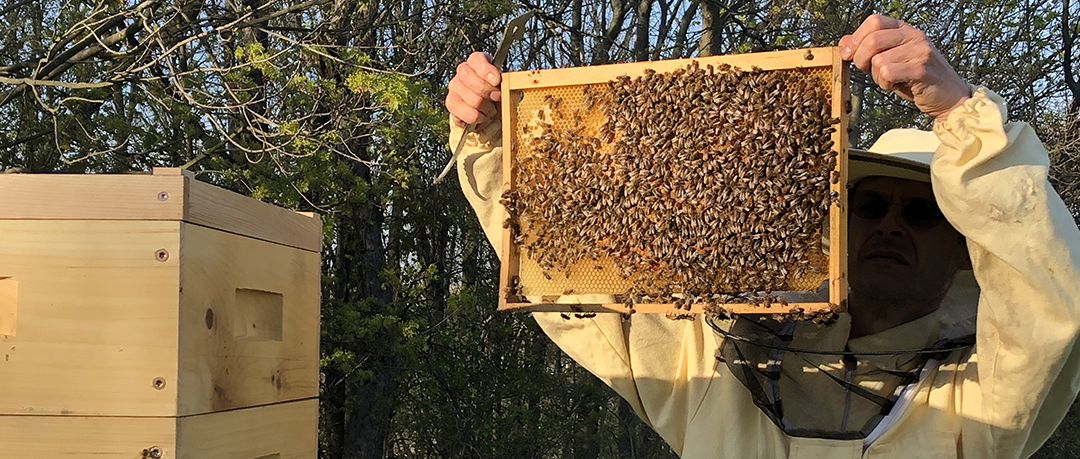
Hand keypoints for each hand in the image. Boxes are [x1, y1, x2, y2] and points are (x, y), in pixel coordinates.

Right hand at [446, 51, 501, 128]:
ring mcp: (454, 88)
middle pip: (469, 79)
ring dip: (487, 108)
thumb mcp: (501, 83)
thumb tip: (498, 89)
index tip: (496, 80)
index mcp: (475, 62)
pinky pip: (469, 115)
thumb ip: (502, 83)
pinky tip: (483, 116)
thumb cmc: (494, 92)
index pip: (476, 59)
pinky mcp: (451, 104)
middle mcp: (461, 72)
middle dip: (487, 91)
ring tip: (491, 109)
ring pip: (473, 100)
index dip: (485, 70)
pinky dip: (480, 118)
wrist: (484, 109)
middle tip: (497, 97)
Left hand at [839, 14, 970, 121]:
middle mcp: (914, 36)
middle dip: (860, 59)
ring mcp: (920, 51)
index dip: (856, 38)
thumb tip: (844, 42)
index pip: (874, 21)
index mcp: (905, 29)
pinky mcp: (921, 69)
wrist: (949, 96)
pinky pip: (887, 73)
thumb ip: (869, 49)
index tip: (848, 54)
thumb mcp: (890, 59)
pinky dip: (884, 83)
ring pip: (878, 60)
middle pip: (872, 40)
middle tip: (867, 70)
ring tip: (890, 79)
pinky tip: (895, 85)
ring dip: (876, 76)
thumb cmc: (918, 79)